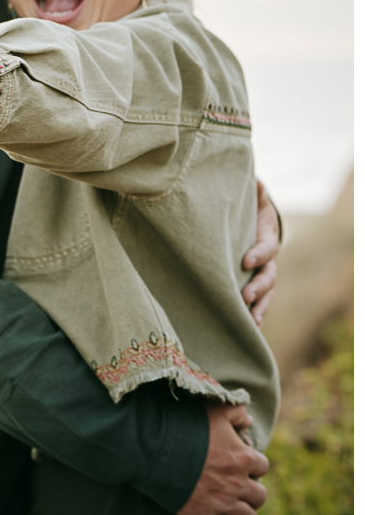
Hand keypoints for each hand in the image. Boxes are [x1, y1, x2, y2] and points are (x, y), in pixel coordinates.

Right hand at [177, 402, 268, 514]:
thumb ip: (235, 412)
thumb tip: (249, 420)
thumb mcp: (214, 409)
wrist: (155, 447)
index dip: (256, 465)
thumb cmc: (185, 424)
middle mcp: (237, 482)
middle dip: (257, 494)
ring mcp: (222, 502)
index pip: (262, 465)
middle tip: (252, 495)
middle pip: (260, 494)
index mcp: (242, 457)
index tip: (250, 467)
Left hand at [241, 180, 279, 325]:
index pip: (266, 248)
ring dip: (258, 308)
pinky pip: (257, 305)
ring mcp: (262, 277)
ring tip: (250, 322)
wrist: (250, 222)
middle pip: (268, 278)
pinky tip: (246, 331)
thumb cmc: (246, 209)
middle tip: (245, 295)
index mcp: (266, 238)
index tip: (246, 260)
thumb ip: (253, 192)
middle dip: (257, 287)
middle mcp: (268, 261)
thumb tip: (255, 182)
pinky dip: (253, 317)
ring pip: (265, 296)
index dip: (258, 254)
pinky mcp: (253, 288)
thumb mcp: (250, 199)